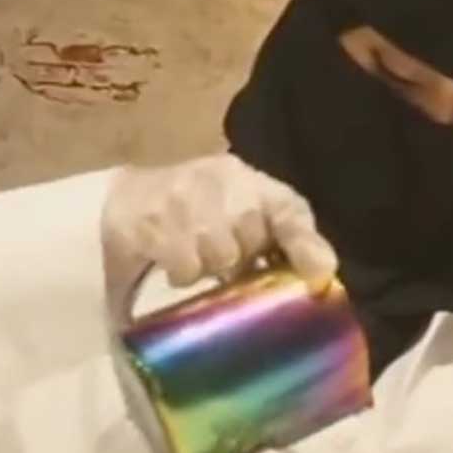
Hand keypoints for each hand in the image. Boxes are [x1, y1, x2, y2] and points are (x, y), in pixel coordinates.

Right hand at [101, 154, 337, 326]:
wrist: (127, 197)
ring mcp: (181, 195)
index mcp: (249, 179)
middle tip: (225, 259)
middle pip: (250, 237)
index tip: (320, 273)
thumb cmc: (199, 213)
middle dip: (241, 257)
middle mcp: (218, 178)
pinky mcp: (150, 219)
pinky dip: (181, 273)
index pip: (287, 207)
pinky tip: (170, 260)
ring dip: (208, 267)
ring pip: (218, 255)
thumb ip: (288, 240)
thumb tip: (325, 273)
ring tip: (195, 257)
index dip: (305, 242)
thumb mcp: (247, 218)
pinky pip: (183, 266)